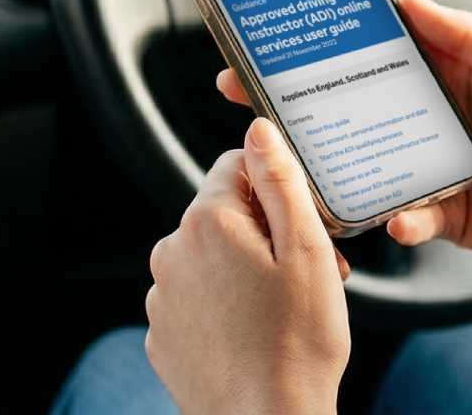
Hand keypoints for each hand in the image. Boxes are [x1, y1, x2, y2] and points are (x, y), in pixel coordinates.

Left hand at [145, 119, 350, 414]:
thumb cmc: (298, 343)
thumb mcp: (306, 249)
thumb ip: (280, 181)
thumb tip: (257, 128)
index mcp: (207, 221)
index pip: (236, 164)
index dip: (277, 188)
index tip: (303, 223)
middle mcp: (171, 252)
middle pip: (224, 213)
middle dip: (267, 232)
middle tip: (310, 272)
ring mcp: (161, 297)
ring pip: (210, 258)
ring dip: (246, 269)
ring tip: (286, 309)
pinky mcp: (162, 335)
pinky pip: (197, 299)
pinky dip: (225, 306)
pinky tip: (256, 333)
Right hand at [217, 0, 471, 275]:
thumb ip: (470, 36)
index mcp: (452, 73)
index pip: (380, 50)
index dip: (331, 41)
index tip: (281, 34)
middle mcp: (435, 119)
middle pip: (355, 105)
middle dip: (301, 102)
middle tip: (246, 94)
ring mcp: (434, 169)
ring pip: (367, 163)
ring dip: (334, 166)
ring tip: (305, 165)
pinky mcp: (445, 218)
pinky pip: (406, 219)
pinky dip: (399, 220)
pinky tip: (403, 219)